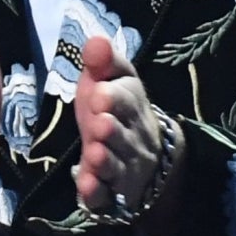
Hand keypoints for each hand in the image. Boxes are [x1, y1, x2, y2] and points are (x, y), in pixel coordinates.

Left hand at [72, 35, 173, 231]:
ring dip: (105, 160)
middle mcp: (132, 137)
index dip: (115, 97)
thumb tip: (94, 40)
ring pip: (115, 165)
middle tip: (99, 122)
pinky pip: (105, 195)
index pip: (128, 98)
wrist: (149, 156)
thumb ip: (102, 62)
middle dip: (110, 129)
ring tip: (94, 153)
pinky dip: (96, 192)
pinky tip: (86, 186)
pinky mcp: (112, 193)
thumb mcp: (110, 81)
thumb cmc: (117, 110)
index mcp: (131, 105)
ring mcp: (124, 167)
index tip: (99, 93)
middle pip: (122, 134)